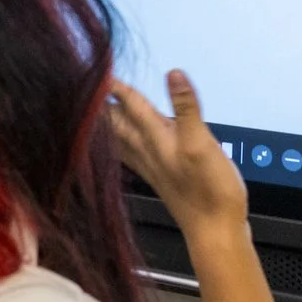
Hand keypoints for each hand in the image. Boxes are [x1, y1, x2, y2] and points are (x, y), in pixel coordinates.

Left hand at [110, 69, 249, 238]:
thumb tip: (173, 74)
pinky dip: (123, 144)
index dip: (116, 86)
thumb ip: (186, 108)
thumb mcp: (201, 143)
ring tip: (94, 113)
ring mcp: (153, 167)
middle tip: (87, 89)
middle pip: (119, 122)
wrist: (215, 232)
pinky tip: (124, 147)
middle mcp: (149, 152)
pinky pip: (132, 156)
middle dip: (104, 104)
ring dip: (109, 124)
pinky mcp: (161, 179)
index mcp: (156, 139)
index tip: (98, 70)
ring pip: (122, 140)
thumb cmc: (210, 191)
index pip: (131, 105)